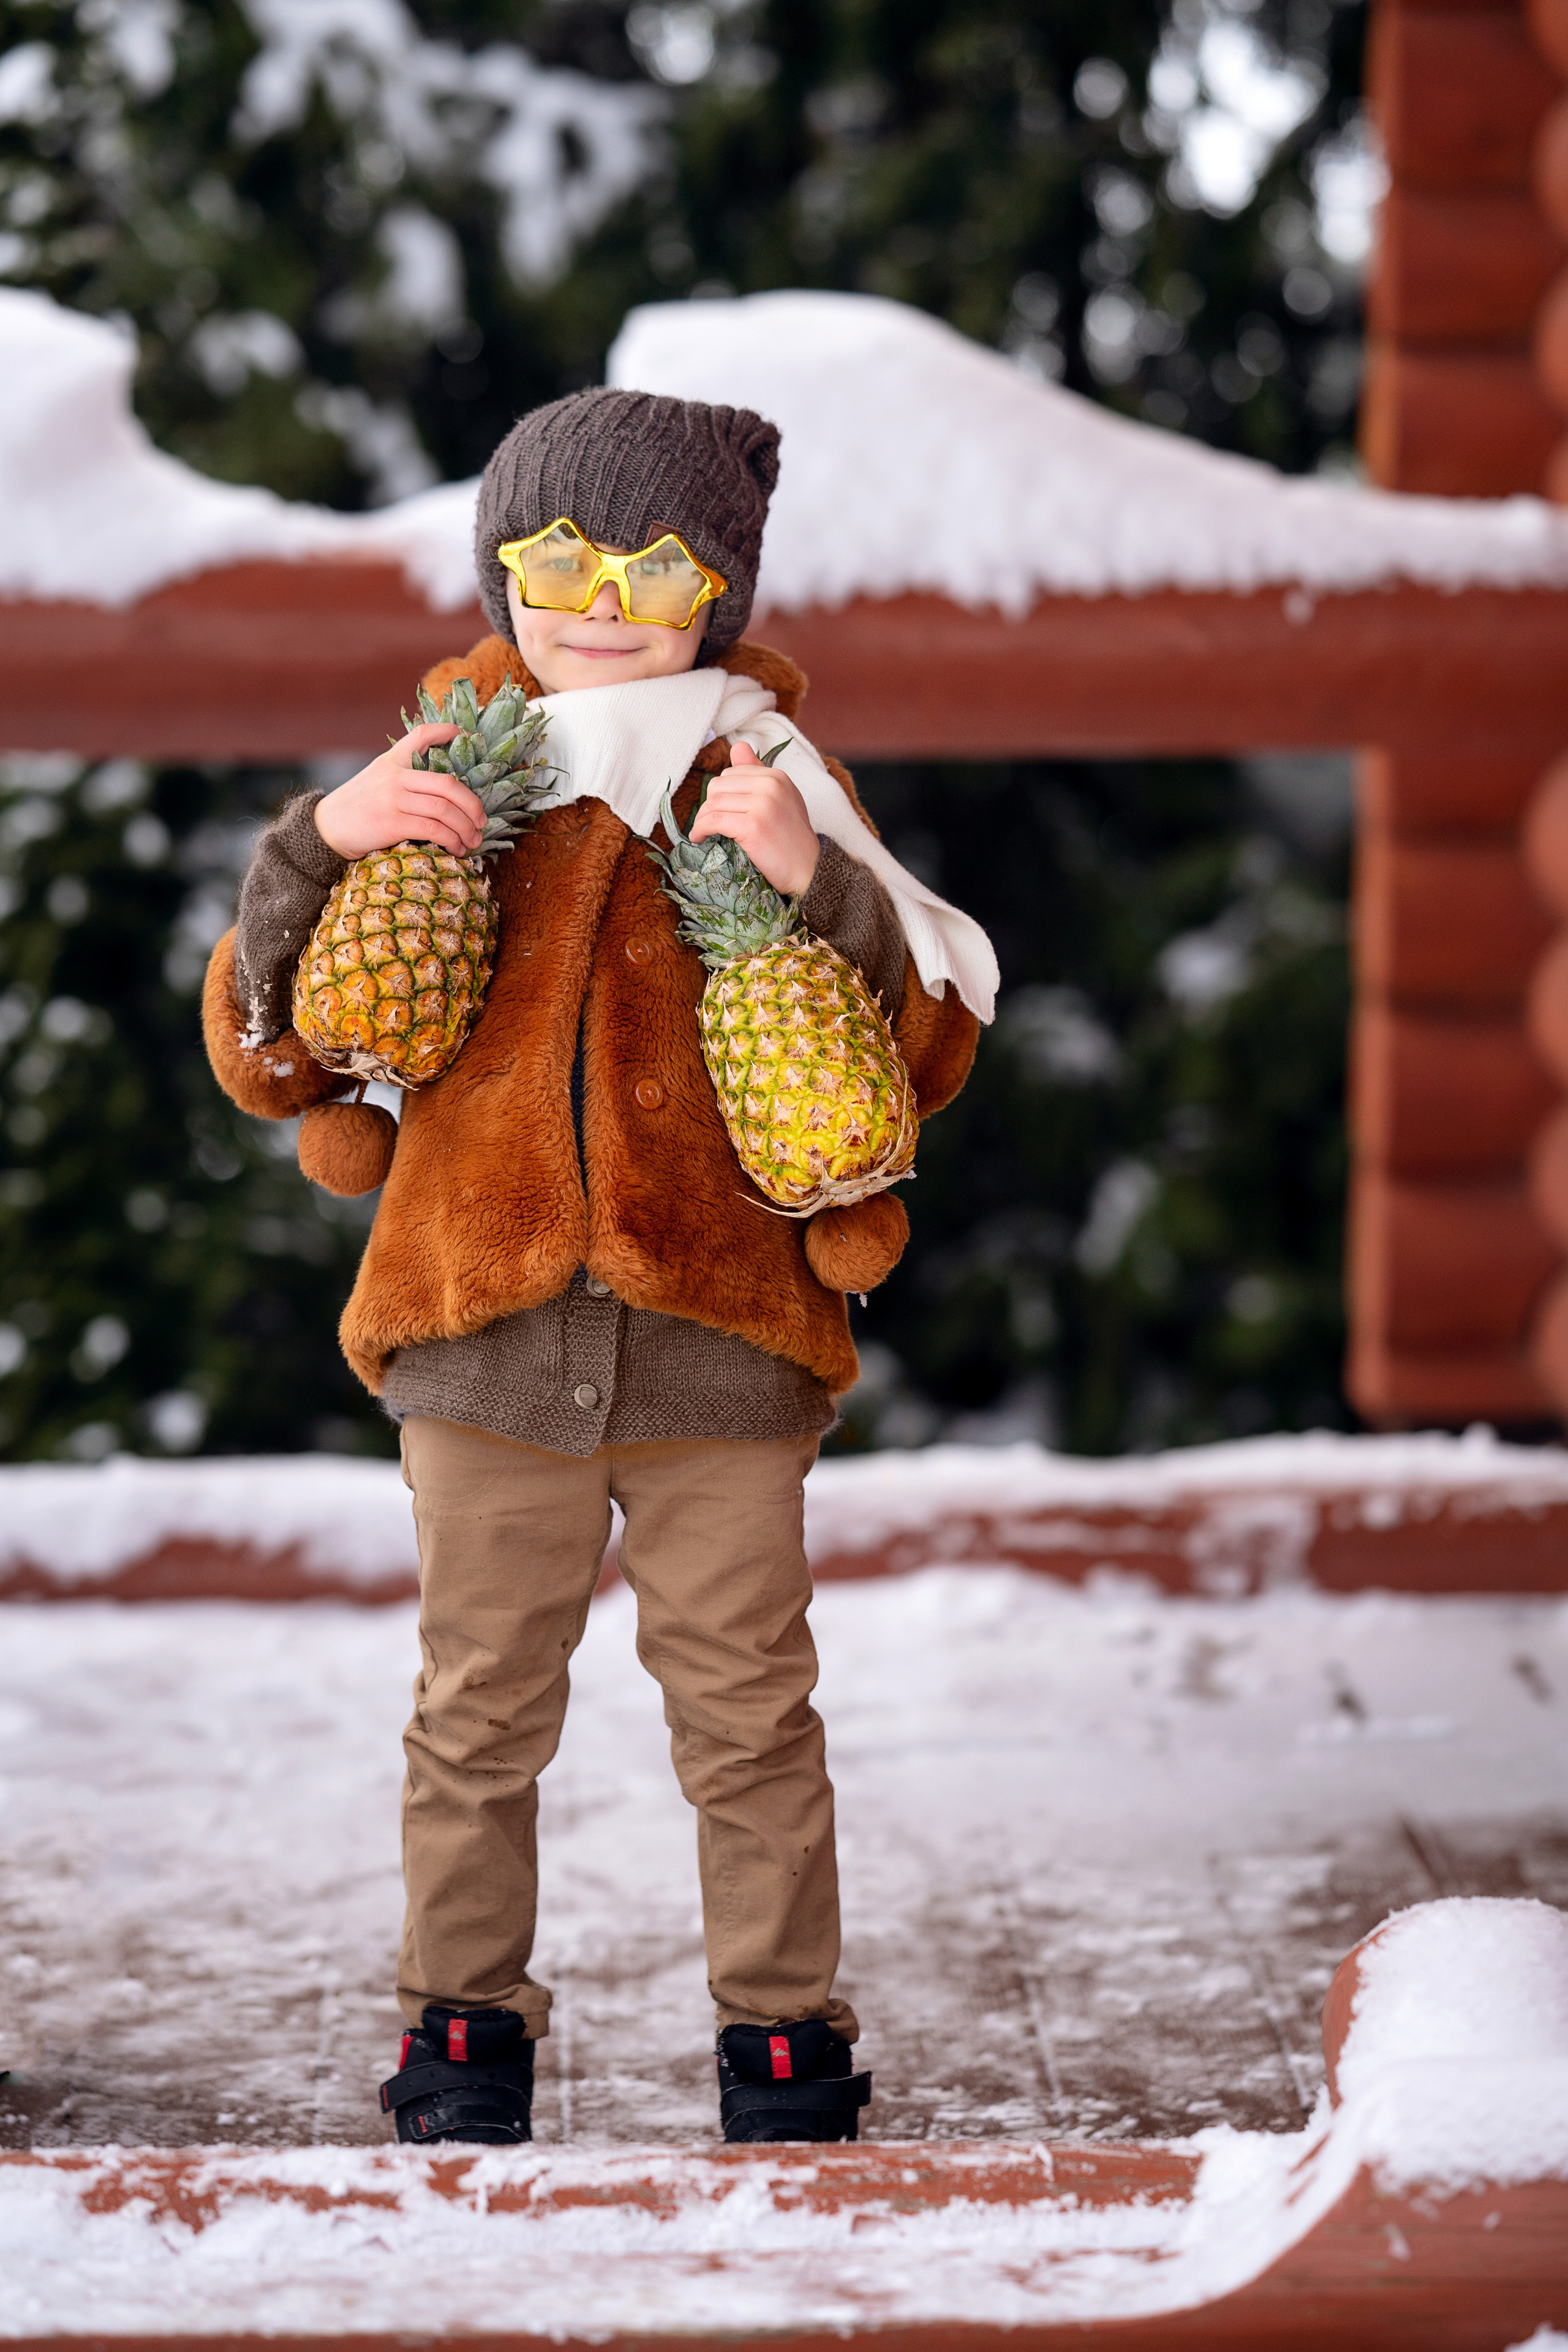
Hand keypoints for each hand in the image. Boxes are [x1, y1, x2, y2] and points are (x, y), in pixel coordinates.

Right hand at [314, 724, 484, 858]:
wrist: (326, 829)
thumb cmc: (357, 808)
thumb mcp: (376, 780)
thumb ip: (403, 778)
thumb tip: (442, 791)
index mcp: (391, 761)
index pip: (420, 735)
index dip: (445, 731)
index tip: (463, 734)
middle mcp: (395, 776)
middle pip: (448, 784)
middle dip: (472, 804)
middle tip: (482, 820)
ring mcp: (394, 799)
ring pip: (445, 810)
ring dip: (466, 828)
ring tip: (473, 841)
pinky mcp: (393, 823)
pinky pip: (434, 830)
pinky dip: (452, 841)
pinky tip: (457, 849)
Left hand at [690, 741, 818, 896]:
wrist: (808, 870)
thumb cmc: (791, 838)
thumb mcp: (781, 798)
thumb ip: (758, 773)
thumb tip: (737, 746)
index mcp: (776, 776)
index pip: (731, 773)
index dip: (720, 793)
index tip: (718, 810)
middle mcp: (770, 785)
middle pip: (718, 786)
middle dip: (709, 805)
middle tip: (709, 823)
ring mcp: (762, 805)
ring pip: (713, 803)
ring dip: (702, 819)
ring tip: (702, 832)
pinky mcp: (752, 826)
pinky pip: (713, 821)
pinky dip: (700, 829)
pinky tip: (700, 838)